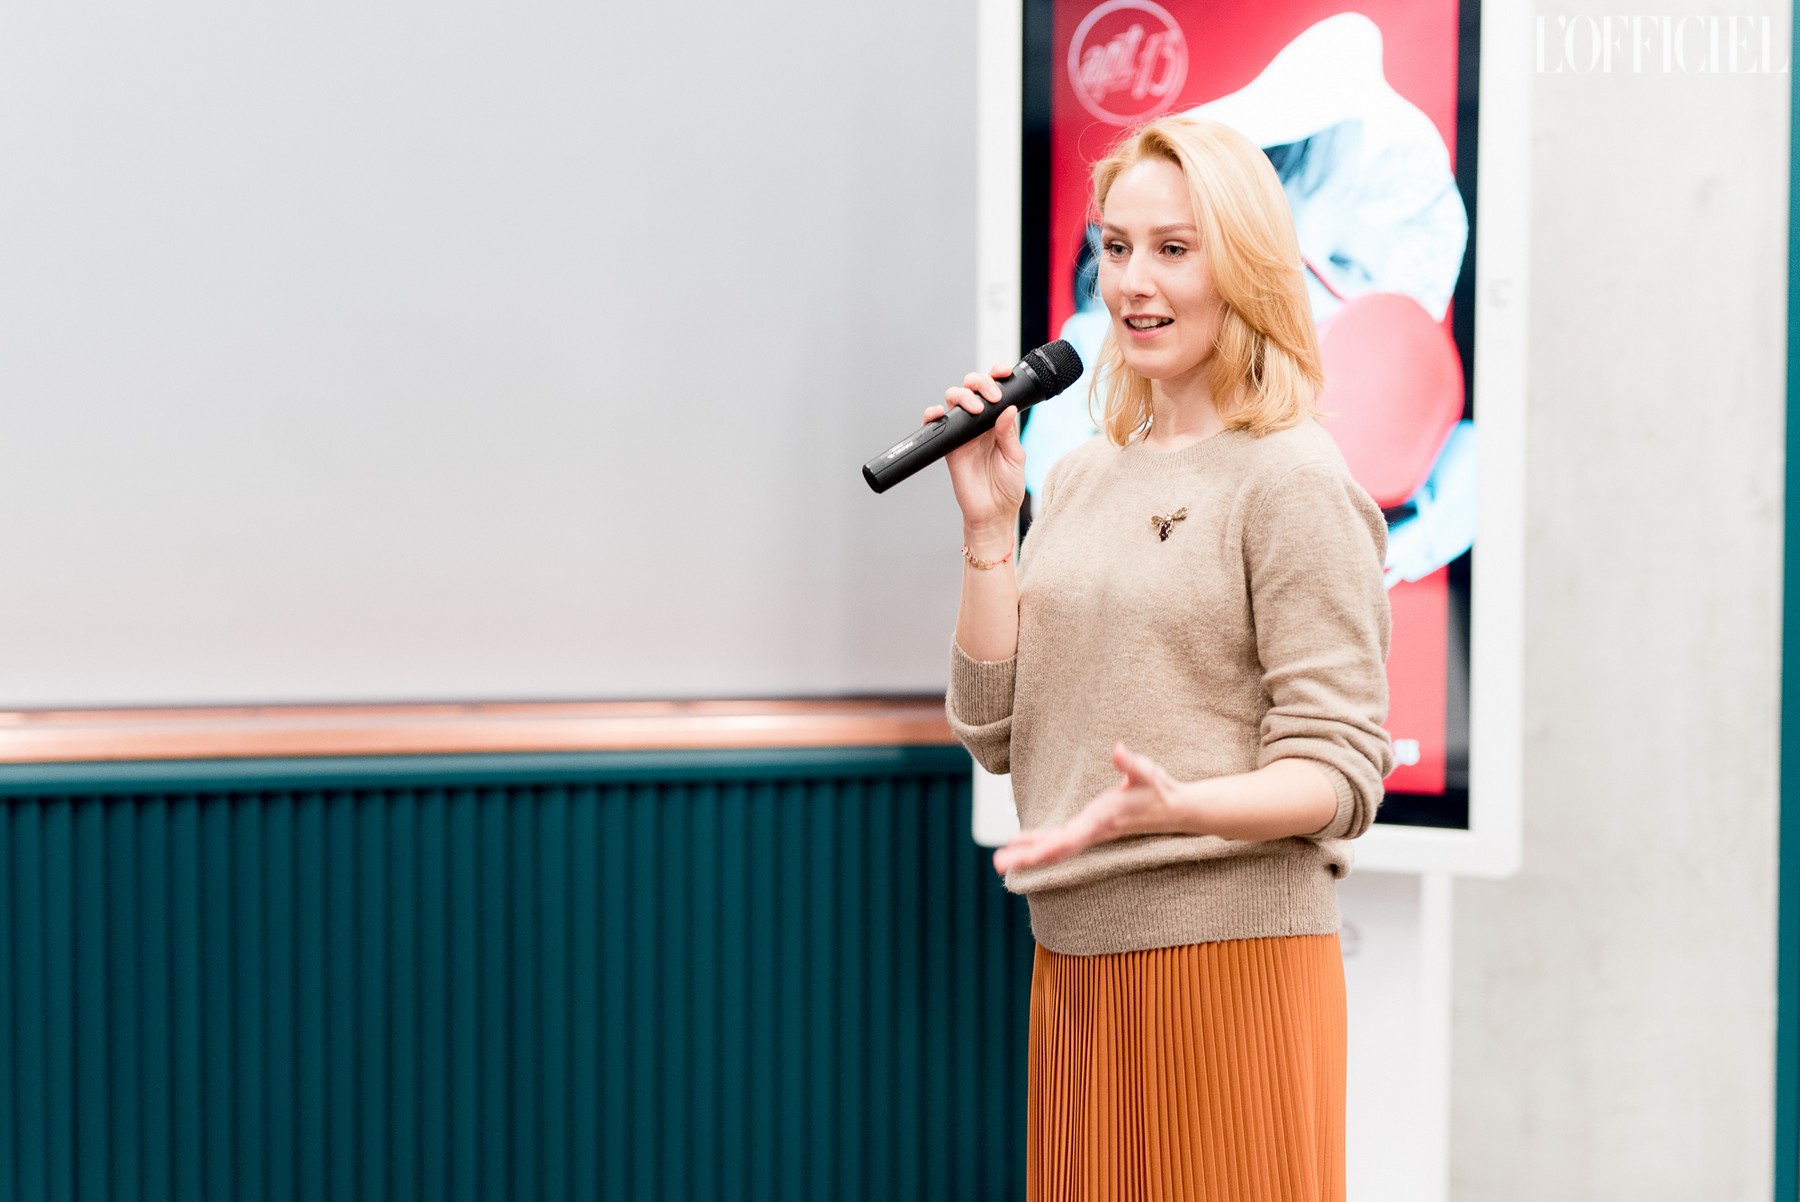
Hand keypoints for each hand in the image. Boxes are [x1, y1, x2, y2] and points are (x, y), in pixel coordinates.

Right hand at [922, 362, 1025, 536]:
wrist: (992, 513)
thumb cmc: (1007, 488)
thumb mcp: (1016, 458)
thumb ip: (1009, 434)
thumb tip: (1007, 409)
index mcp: (999, 422)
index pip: (996, 391)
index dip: (997, 375)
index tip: (1003, 371)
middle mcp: (979, 423)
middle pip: (972, 388)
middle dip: (979, 382)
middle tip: (990, 396)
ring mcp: (963, 433)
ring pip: (954, 399)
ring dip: (962, 395)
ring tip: (975, 408)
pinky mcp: (948, 446)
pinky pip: (935, 424)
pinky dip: (933, 414)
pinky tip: (940, 413)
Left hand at [992, 743, 1189, 874]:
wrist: (1173, 809)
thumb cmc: (1158, 788)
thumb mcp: (1146, 772)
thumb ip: (1131, 763)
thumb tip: (1118, 749)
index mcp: (1101, 819)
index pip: (1068, 838)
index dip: (1045, 847)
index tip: (1024, 855)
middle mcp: (1093, 831)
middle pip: (1055, 850)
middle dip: (1027, 857)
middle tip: (998, 863)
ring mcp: (1090, 833)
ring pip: (1054, 849)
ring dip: (1027, 854)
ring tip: (1000, 860)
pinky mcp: (1090, 830)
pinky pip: (1059, 842)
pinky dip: (1037, 844)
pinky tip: (1020, 842)